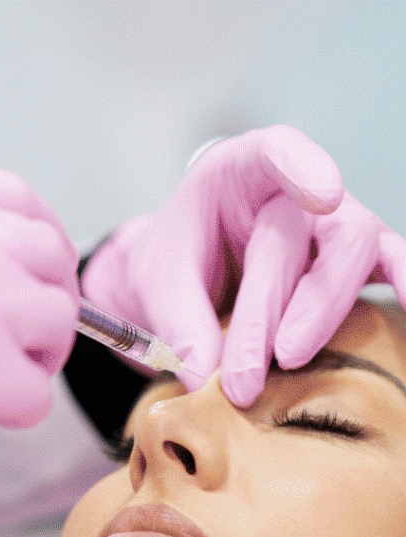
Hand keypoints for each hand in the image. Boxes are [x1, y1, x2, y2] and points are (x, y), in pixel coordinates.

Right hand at [0, 169, 78, 536]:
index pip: (11, 197)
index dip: (38, 240)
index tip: (37, 277)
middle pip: (45, 253)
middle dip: (49, 301)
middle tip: (28, 344)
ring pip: (56, 318)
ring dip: (40, 357)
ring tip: (2, 385)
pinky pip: (38, 389)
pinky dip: (23, 410)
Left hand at [81, 125, 403, 403]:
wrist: (180, 284)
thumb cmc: (172, 269)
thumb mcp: (159, 291)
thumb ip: (180, 328)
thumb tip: (202, 379)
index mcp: (239, 173)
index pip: (277, 152)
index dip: (306, 166)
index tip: (326, 193)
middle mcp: (295, 192)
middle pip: (318, 231)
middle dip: (286, 303)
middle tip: (255, 363)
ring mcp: (327, 228)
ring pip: (354, 254)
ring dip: (322, 311)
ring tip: (287, 360)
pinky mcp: (346, 266)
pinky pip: (387, 267)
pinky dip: (401, 282)